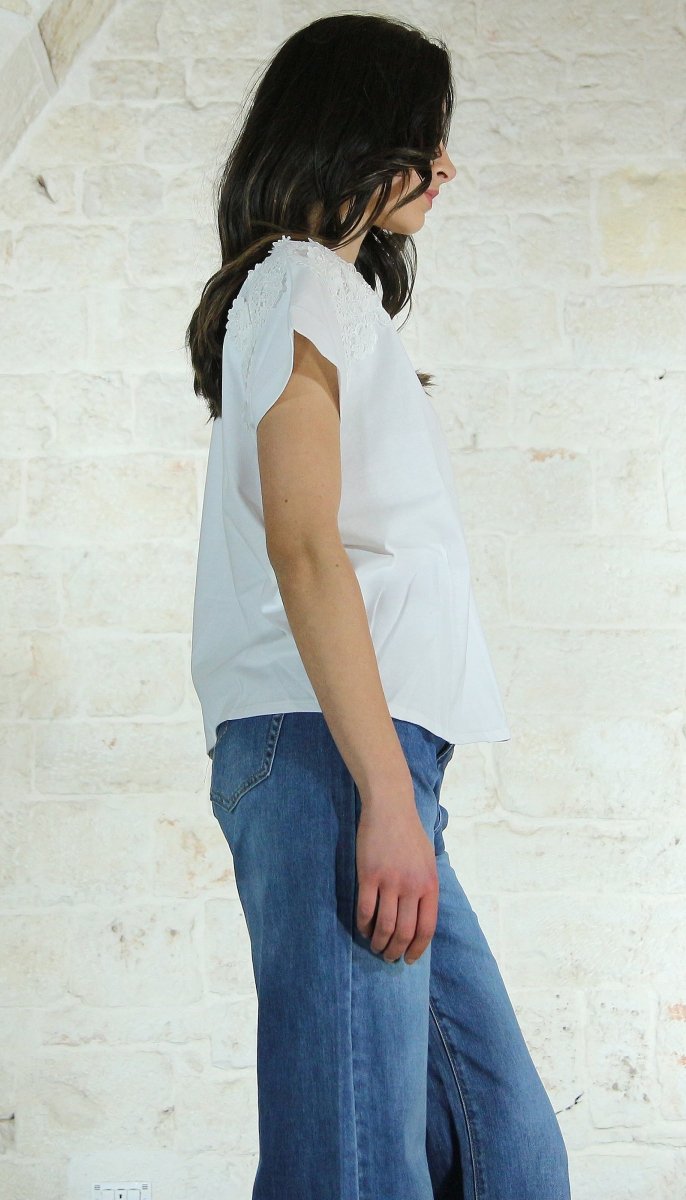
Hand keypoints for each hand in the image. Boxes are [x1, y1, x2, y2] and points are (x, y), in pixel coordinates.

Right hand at [355, 793, 437, 964]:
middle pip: (404, 932)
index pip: (426, 929)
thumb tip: (421, 917)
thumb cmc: (410, 834)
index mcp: (430, 885)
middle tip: (388, 958)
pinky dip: (363, 925)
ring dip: (378, 942)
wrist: (390, 808)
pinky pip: (365, 910)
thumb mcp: (429, 861)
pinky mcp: (369, 875)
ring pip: (384, 926)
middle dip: (396, 951)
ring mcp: (390, 881)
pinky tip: (363, 928)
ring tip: (375, 947)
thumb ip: (426, 888)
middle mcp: (412, 886)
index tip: (410, 960)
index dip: (417, 949)